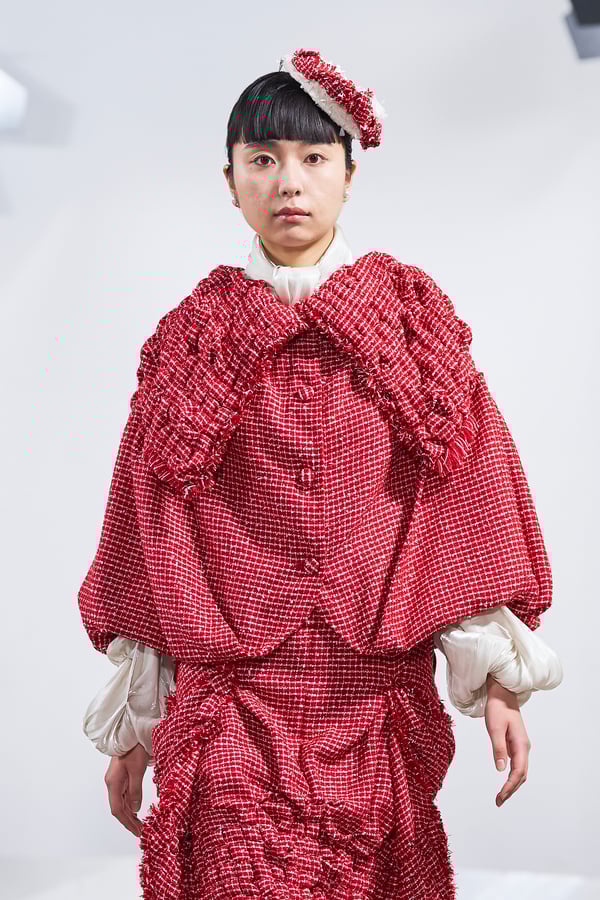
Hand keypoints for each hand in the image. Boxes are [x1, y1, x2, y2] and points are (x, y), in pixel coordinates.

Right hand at [104, 742, 150, 836]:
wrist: (131, 733)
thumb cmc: (134, 749)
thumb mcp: (137, 770)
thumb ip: (135, 790)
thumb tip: (134, 809)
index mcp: (113, 783)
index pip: (117, 809)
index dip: (127, 822)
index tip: (137, 832)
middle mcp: (112, 783)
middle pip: (118, 808)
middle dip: (129, 821)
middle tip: (140, 832)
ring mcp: (116, 780)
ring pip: (121, 803)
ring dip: (129, 815)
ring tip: (139, 825)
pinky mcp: (121, 776)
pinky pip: (124, 795)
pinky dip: (130, 805)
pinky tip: (136, 810)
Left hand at [484, 674, 529, 806]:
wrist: (503, 694)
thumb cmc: (498, 709)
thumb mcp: (495, 728)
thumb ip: (498, 748)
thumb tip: (500, 768)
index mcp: (521, 745)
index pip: (518, 772)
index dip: (509, 786)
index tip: (500, 796)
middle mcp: (524, 747)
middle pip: (521, 775)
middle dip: (511, 790)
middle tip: (498, 802)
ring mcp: (521, 746)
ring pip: (520, 771)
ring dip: (512, 785)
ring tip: (500, 796)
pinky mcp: (516, 744)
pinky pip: (517, 764)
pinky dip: (511, 776)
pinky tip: (504, 782)